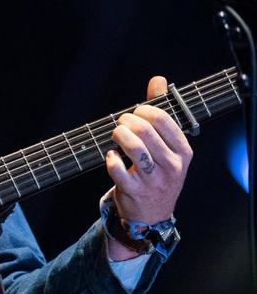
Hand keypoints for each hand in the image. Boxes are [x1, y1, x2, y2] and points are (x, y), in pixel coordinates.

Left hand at [103, 76, 192, 256]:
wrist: (153, 213)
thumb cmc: (159, 171)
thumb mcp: (167, 145)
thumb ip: (162, 111)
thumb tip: (158, 80)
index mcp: (184, 152)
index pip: (165, 120)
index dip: (144, 110)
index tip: (136, 113)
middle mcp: (172, 166)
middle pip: (145, 131)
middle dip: (127, 121)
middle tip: (121, 123)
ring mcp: (154, 180)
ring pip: (133, 148)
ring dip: (118, 135)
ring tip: (116, 135)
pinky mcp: (134, 191)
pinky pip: (117, 168)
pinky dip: (110, 158)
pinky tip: (112, 155)